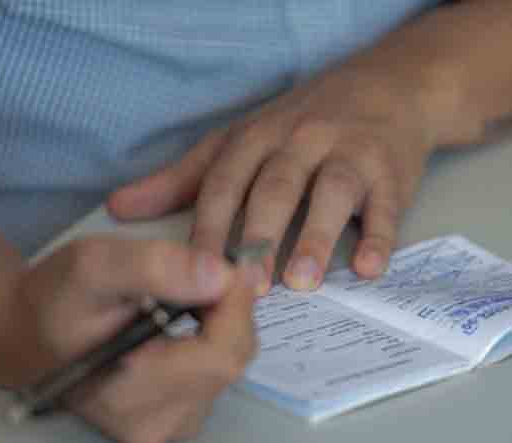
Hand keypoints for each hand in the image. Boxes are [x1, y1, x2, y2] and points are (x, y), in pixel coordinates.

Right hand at [6, 237, 256, 442]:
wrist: (24, 335)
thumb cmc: (55, 299)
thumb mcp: (93, 264)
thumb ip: (154, 266)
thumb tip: (220, 276)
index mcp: (133, 393)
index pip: (222, 354)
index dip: (235, 305)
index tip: (224, 264)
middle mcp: (157, 423)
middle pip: (232, 360)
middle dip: (230, 310)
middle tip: (204, 273)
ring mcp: (168, 427)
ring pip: (229, 366)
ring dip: (222, 324)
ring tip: (186, 295)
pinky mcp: (175, 421)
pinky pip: (216, 375)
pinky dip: (212, 340)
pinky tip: (185, 320)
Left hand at [108, 61, 434, 292]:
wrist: (388, 87)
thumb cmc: (305, 122)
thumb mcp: (240, 139)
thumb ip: (184, 178)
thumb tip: (120, 208)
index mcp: (259, 136)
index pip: (226, 182)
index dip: (208, 227)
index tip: (192, 273)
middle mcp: (303, 140)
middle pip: (277, 186)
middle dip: (259, 235)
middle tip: (246, 286)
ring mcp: (351, 152)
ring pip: (334, 191)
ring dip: (316, 236)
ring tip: (302, 282)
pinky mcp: (392, 171)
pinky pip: (387, 205)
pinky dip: (380, 236)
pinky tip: (367, 268)